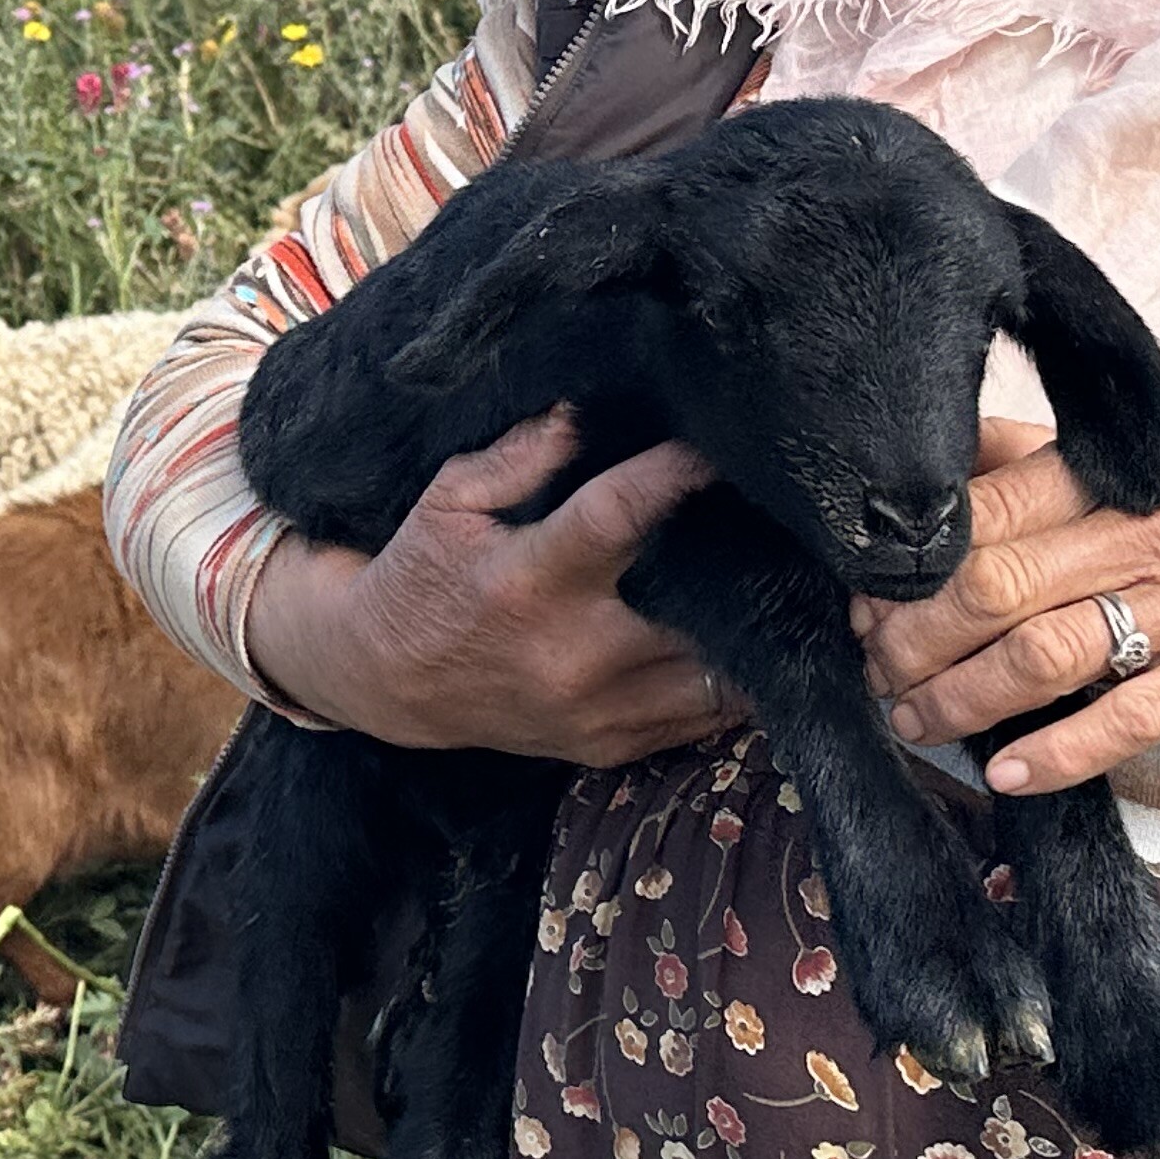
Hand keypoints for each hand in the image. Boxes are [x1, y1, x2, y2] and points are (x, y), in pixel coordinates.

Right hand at [242, 406, 729, 764]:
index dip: (677, 474)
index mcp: (528, 580)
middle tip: (771, 521)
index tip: (719, 445)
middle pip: (699, 607)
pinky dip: (730, 677)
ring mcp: (595, 711)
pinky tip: (741, 636)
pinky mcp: (609, 746)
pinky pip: (702, 718)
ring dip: (752, 628)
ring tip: (773, 581)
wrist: (386, 680)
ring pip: (719, 675)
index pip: (620, 516)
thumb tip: (586, 412)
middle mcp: (571, 654)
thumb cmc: (422, 577)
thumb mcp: (448, 502)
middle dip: (745, 562)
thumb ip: (519, 456)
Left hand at [857, 418, 1159, 809]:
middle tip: (874, 664)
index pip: (988, 509)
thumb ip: (1050, 454)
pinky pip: (1128, 721)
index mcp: (1121, 472)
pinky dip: (1060, 752)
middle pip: (999, 586)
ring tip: (912, 720)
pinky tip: (1006, 771)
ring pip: (1046, 655)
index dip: (913, 560)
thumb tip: (941, 457)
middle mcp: (1150, 535)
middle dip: (916, 636)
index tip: (866, 592)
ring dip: (963, 698)